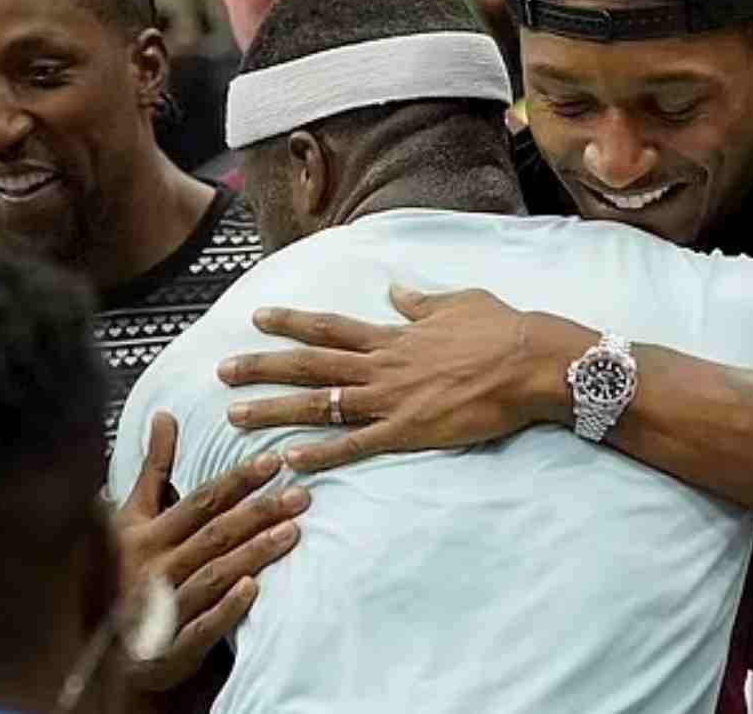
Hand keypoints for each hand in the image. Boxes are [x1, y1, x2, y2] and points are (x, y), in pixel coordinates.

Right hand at [115, 413, 307, 691]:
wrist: (102, 646)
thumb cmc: (124, 568)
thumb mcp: (132, 516)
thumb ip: (155, 469)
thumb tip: (166, 415)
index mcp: (146, 534)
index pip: (200, 501)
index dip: (237, 480)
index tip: (273, 460)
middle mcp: (154, 567)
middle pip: (215, 534)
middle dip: (259, 512)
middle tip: (301, 494)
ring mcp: (162, 608)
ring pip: (214, 574)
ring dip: (253, 553)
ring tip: (293, 532)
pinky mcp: (171, 647)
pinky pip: (201, 625)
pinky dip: (227, 607)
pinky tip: (255, 589)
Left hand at [219, 285, 570, 471]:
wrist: (530, 362)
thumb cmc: (500, 329)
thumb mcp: (456, 302)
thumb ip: (420, 302)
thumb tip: (397, 291)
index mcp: (393, 335)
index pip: (330, 328)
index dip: (291, 323)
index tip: (257, 318)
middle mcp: (382, 366)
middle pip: (310, 365)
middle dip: (263, 367)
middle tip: (222, 372)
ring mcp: (392, 400)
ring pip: (321, 404)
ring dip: (275, 410)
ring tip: (235, 417)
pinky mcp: (408, 432)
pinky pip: (356, 445)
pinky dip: (322, 453)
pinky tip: (290, 460)